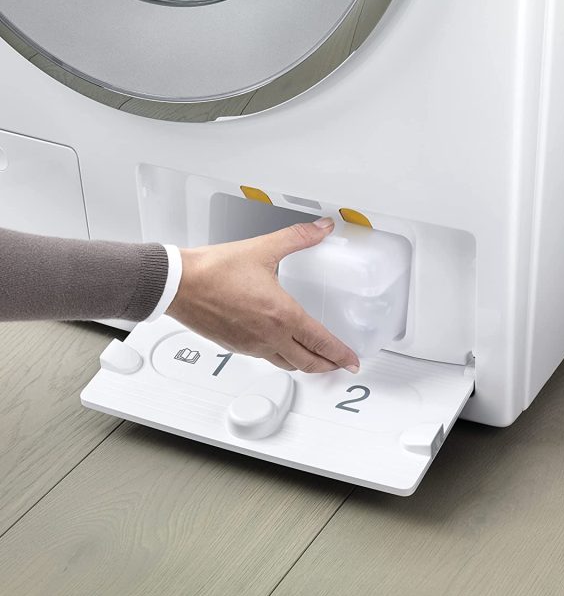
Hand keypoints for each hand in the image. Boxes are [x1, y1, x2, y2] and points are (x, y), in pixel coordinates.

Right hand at [166, 218, 359, 373]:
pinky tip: (279, 346)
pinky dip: (280, 357)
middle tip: (338, 365)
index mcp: (281, 316)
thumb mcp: (262, 249)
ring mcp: (251, 345)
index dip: (341, 354)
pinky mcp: (236, 346)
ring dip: (304, 364)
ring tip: (313, 359)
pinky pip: (265, 358)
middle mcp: (268, 336)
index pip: (321, 343)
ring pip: (286, 364)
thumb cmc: (213, 271)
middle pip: (307, 363)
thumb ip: (298, 238)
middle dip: (327, 366)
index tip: (352, 361)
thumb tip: (321, 228)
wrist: (178, 284)